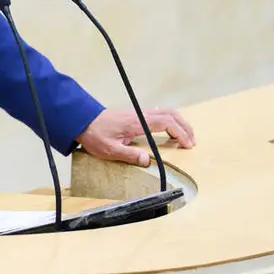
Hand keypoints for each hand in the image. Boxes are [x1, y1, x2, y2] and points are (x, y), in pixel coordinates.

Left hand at [76, 108, 194, 166]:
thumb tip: (147, 161)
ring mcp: (137, 113)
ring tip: (184, 137)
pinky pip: (157, 114)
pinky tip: (169, 131)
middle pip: (170, 114)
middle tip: (192, 141)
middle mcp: (140, 114)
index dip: (180, 132)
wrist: (80, 121)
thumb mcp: (110, 150)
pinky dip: (169, 121)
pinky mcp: (134, 115)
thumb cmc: (94, 135)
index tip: (188, 144)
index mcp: (137, 122)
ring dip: (178, 122)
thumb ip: (129, 155)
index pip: (166, 122)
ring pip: (165, 112)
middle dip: (184, 126)